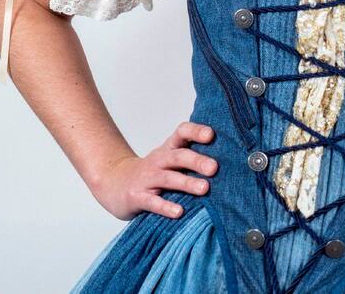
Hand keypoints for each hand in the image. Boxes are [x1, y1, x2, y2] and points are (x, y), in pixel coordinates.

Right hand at [89, 122, 218, 220]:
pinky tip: (179, 212)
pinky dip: (166, 207)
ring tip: (204, 189)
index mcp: (168, 149)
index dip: (195, 131)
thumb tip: (231, 163)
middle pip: (178, 156)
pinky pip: (153, 202)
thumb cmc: (152, 173)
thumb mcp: (169, 161)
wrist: (113, 183)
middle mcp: (158, 161)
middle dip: (197, 161)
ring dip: (186, 183)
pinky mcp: (137, 197)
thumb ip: (192, 160)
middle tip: (215, 167)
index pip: (182, 133)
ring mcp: (146, 178)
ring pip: (168, 178)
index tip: (211, 135)